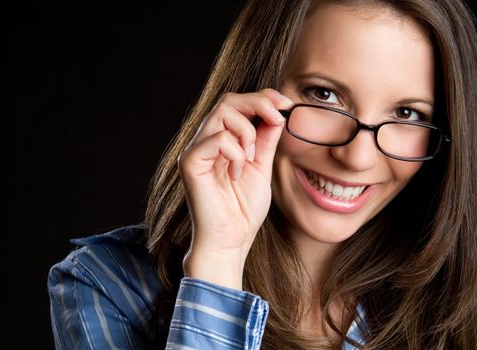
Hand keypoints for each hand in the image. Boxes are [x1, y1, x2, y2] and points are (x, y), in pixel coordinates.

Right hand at [178, 88, 292, 288]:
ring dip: (247, 132)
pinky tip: (236, 174)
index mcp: (220, 141)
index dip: (262, 98)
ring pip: (222, 113)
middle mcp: (204, 142)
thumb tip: (277, 114)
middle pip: (228, 100)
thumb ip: (265, 140)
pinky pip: (217, 139)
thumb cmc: (243, 211)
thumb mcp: (262, 168)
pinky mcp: (190, 163)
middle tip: (278, 117)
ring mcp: (195, 151)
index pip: (236, 104)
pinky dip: (236, 153)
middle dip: (258, 103)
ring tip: (251, 158)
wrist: (231, 241)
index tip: (286, 104)